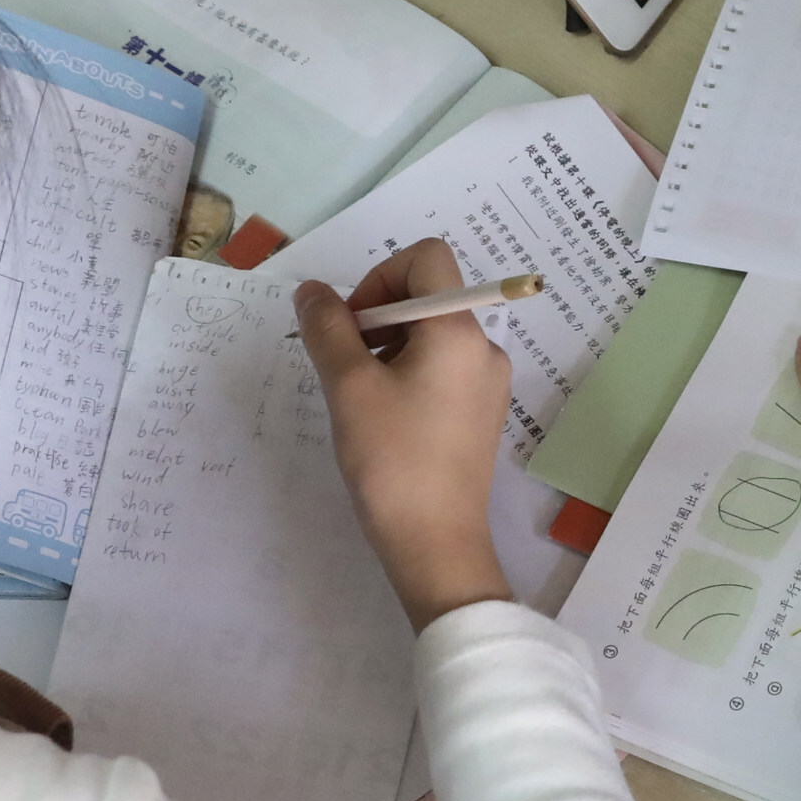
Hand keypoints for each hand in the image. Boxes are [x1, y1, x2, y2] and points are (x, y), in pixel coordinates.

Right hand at [300, 240, 513, 631]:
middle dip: (378, 313)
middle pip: (429, 295)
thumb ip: (328, 328)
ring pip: (433, 334)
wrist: (435, 543)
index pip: (426, 258)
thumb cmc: (390, 459)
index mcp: (459, 330)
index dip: (379, 275)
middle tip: (342, 360)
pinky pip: (443, 368)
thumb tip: (312, 290)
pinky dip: (408, 372)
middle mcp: (485, 347)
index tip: (350, 322)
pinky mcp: (482, 413)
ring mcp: (488, 383)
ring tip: (357, 392)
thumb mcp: (349, 386)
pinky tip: (382, 415)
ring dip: (389, 345)